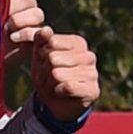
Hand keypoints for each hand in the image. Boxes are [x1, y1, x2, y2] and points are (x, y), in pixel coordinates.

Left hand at [4, 0, 48, 49]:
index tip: (0, 0)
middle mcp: (23, 10)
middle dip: (16, 6)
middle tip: (1, 18)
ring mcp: (30, 26)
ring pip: (37, 13)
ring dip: (22, 20)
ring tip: (7, 30)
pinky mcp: (32, 42)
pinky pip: (40, 32)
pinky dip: (28, 33)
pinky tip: (15, 38)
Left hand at [8, 0, 99, 119]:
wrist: (54, 104)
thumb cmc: (47, 76)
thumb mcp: (39, 57)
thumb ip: (40, 40)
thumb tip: (46, 29)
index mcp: (78, 43)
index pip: (51, 42)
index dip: (41, 56)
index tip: (44, 64)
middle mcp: (89, 56)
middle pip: (53, 58)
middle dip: (44, 72)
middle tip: (48, 79)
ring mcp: (93, 73)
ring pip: (57, 74)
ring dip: (49, 84)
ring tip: (54, 87)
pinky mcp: (93, 90)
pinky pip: (67, 87)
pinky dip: (58, 92)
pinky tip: (62, 94)